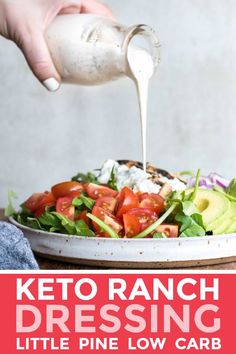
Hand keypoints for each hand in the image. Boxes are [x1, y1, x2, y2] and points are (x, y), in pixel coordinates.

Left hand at [0, 0, 114, 90]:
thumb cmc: (3, 1)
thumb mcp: (25, 32)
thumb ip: (39, 60)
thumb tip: (53, 84)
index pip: (103, 13)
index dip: (114, 32)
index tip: (120, 51)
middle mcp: (70, 0)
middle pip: (96, 22)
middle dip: (102, 42)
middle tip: (108, 63)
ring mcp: (61, 7)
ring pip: (83, 27)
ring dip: (88, 45)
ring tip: (95, 64)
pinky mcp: (53, 15)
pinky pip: (70, 31)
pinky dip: (74, 44)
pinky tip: (74, 59)